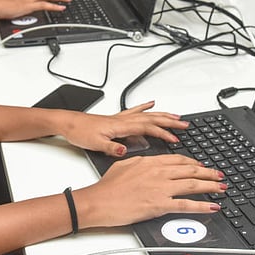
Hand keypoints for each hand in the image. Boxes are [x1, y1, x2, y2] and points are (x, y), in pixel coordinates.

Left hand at [58, 101, 188, 155]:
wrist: (68, 123)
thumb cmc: (80, 133)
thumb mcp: (95, 144)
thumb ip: (111, 148)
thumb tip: (124, 151)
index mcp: (121, 127)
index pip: (147, 129)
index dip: (163, 133)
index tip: (175, 139)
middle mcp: (123, 120)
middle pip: (151, 119)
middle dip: (169, 122)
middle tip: (185, 125)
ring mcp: (120, 118)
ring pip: (146, 114)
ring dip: (162, 115)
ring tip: (176, 116)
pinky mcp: (116, 119)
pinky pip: (134, 111)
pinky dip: (144, 107)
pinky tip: (150, 103)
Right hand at [74, 155, 225, 227]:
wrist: (99, 201)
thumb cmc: (107, 187)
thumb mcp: (124, 165)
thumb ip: (140, 162)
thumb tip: (148, 162)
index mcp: (150, 162)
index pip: (178, 160)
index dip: (193, 163)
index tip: (202, 166)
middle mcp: (158, 173)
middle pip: (190, 171)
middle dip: (208, 173)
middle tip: (219, 175)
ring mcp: (160, 188)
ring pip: (192, 185)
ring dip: (210, 186)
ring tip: (221, 187)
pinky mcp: (160, 205)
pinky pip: (186, 205)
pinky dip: (202, 206)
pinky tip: (212, 206)